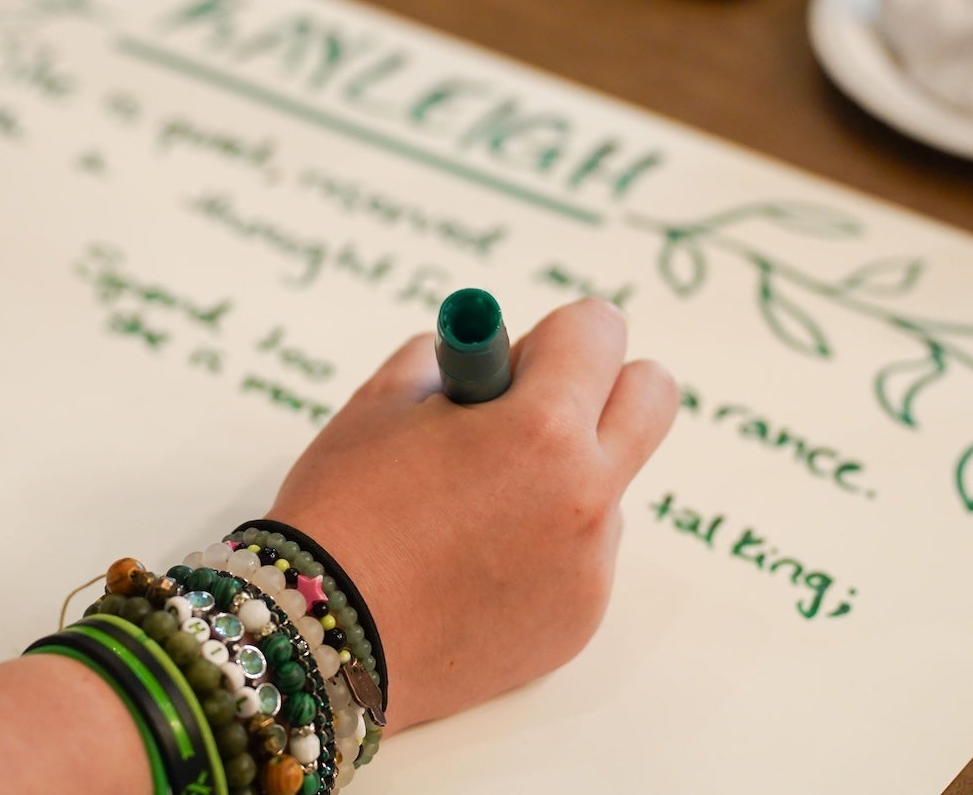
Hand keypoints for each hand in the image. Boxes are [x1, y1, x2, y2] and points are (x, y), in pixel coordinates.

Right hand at [268, 299, 678, 729]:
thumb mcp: (381, 404)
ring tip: (474, 510)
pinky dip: (545, 544)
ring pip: (611, 483)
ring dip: (565, 475)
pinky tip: (474, 565)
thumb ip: (449, 363)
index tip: (519, 358)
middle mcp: (587, 493)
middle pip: (651, 398)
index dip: (554, 336)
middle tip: (537, 408)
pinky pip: (585, 553)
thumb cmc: (342, 510)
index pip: (599, 332)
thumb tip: (486, 358)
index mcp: (542, 427)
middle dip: (603, 385)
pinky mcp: (580, 619)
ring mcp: (590, 563)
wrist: (320, 640)